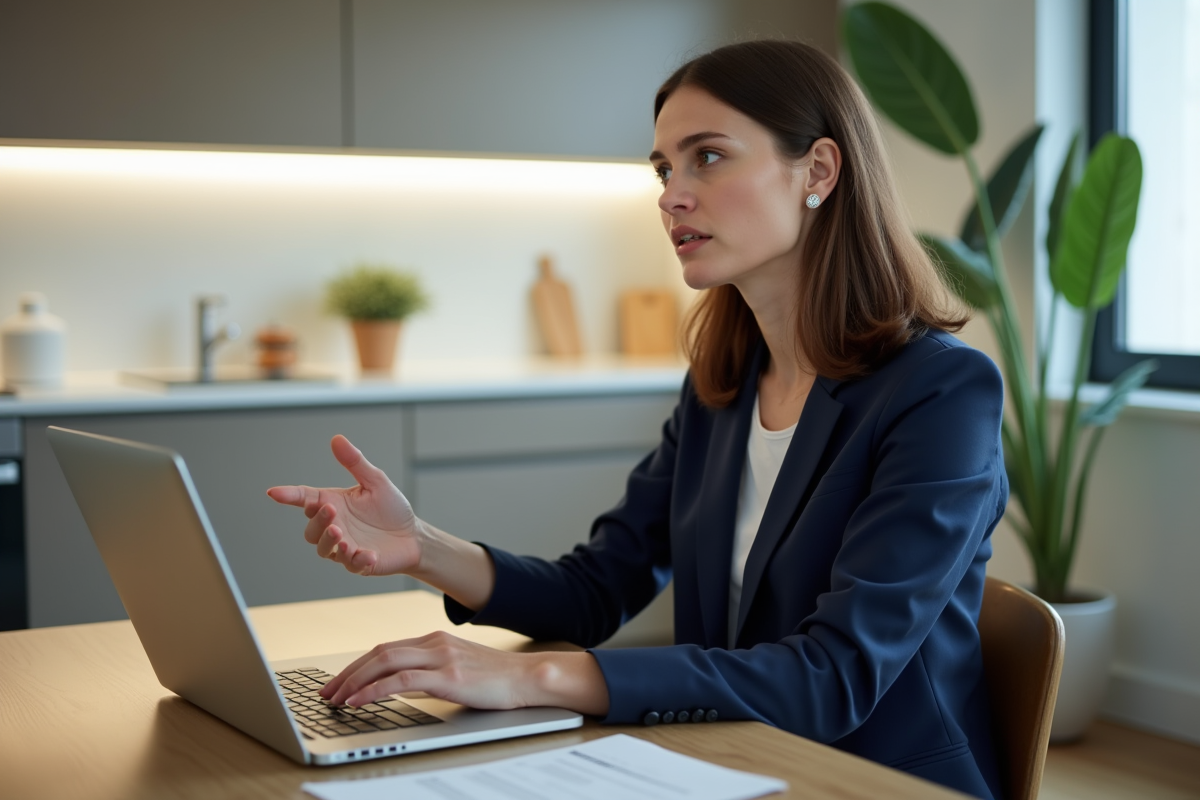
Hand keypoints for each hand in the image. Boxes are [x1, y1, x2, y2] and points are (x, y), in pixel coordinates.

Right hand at [267, 435, 419, 575]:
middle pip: (311, 529)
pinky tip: (368, 554)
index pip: (305, 499)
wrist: (413, 536)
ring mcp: (345, 547)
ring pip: (323, 549)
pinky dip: (357, 560)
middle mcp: (335, 526)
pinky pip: (351, 565)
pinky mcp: (360, 563)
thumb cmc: (391, 508)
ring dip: (329, 541)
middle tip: (331, 511)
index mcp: (334, 503)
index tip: (274, 492)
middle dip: (317, 521)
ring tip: (340, 533)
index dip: (288, 495)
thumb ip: (355, 463)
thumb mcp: (375, 481)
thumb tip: (336, 439)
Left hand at [319, 631, 609, 715]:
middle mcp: (434, 643)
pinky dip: (374, 690)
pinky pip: (401, 681)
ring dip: (354, 682)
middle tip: (327, 692)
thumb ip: (431, 672)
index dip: (357, 665)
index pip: (385, 649)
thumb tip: (402, 688)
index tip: (339, 682)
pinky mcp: (448, 676)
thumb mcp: (457, 670)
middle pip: (378, 653)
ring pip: (384, 663)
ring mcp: (441, 657)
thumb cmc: (496, 679)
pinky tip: (359, 701)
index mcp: (434, 640)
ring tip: (336, 700)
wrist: (528, 677)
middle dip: (348, 673)